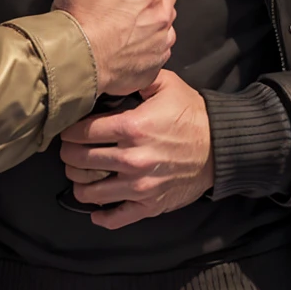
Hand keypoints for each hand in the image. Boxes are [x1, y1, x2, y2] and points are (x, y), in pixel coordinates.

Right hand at [53, 0, 174, 95]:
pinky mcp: (158, 61)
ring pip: (166, 22)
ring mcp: (162, 38)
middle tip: (129, 0)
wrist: (75, 63)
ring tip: (128, 26)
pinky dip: (149, 46)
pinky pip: (160, 48)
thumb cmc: (75, 23)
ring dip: (152, 21)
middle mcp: (159, 10)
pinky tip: (128, 47)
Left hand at [59, 70, 213, 228]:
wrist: (222, 146)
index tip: (68, 130)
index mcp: (132, 127)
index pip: (81, 132)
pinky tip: (95, 209)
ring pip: (89, 191)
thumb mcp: (167, 85)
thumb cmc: (192, 114)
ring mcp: (139, 186)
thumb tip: (110, 71)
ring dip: (79, 183)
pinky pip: (116, 218)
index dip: (69, 130)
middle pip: (80, 160)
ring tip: (80, 174)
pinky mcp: (149, 205)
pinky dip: (102, 216)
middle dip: (69, 154)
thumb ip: (136, 76)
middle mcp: (131, 159)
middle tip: (70, 150)